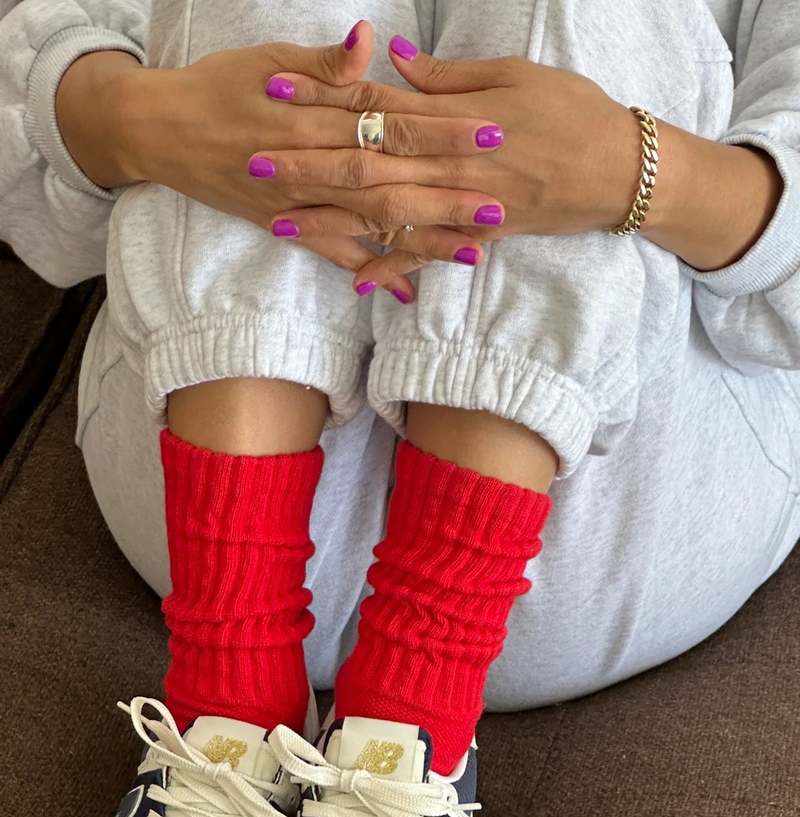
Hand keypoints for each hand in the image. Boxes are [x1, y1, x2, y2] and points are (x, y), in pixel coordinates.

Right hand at [56, 26, 503, 299]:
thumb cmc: (218, 85)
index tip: (488, 131)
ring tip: (474, 248)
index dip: (441, 127)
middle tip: (500, 200)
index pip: (390, 119)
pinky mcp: (285, 225)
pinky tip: (404, 290)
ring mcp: (298, 200)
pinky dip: (367, 271)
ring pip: (369, 220)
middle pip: (391, 175)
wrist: (158, 130)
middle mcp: (308, 161)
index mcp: (312, 112)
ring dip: (421, 236)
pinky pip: (332, 254)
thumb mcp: (267, 59)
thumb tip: (369, 43)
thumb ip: (324, 62)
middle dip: (447, 189)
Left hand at [267, 38, 642, 286]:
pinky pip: (429, 255)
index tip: (275, 93)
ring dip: (331, 219)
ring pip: (386, 213)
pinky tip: (355, 279)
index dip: (324, 100)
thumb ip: (450, 77)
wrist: (623, 171)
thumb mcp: (514, 75)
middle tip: (250, 164)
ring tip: (278, 221)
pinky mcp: (479, 235)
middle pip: (368, 163)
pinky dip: (394, 268)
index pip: (378, 105)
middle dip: (306, 165)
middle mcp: (453, 167)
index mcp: (457, 119)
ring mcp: (464, 206)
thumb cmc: (574, 111)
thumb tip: (396, 59)